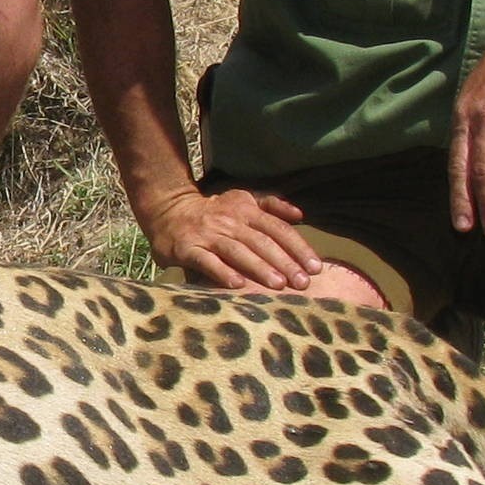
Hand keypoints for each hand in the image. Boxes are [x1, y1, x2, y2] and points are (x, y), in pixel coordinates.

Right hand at [146, 185, 322, 291]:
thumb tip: (300, 215)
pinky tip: (238, 285)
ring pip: (237, 251)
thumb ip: (272, 205)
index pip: (277, 228)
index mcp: (246, 209)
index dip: (298, 247)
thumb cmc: (213, 211)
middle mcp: (229, 221)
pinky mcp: (187, 249)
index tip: (316, 267)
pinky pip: (207, 261)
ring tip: (278, 285)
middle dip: (284, 262)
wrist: (168, 209)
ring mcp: (208, 235)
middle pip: (261, 241)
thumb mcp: (243, 199)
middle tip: (302, 283)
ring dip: (259, 268)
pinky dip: (222, 272)